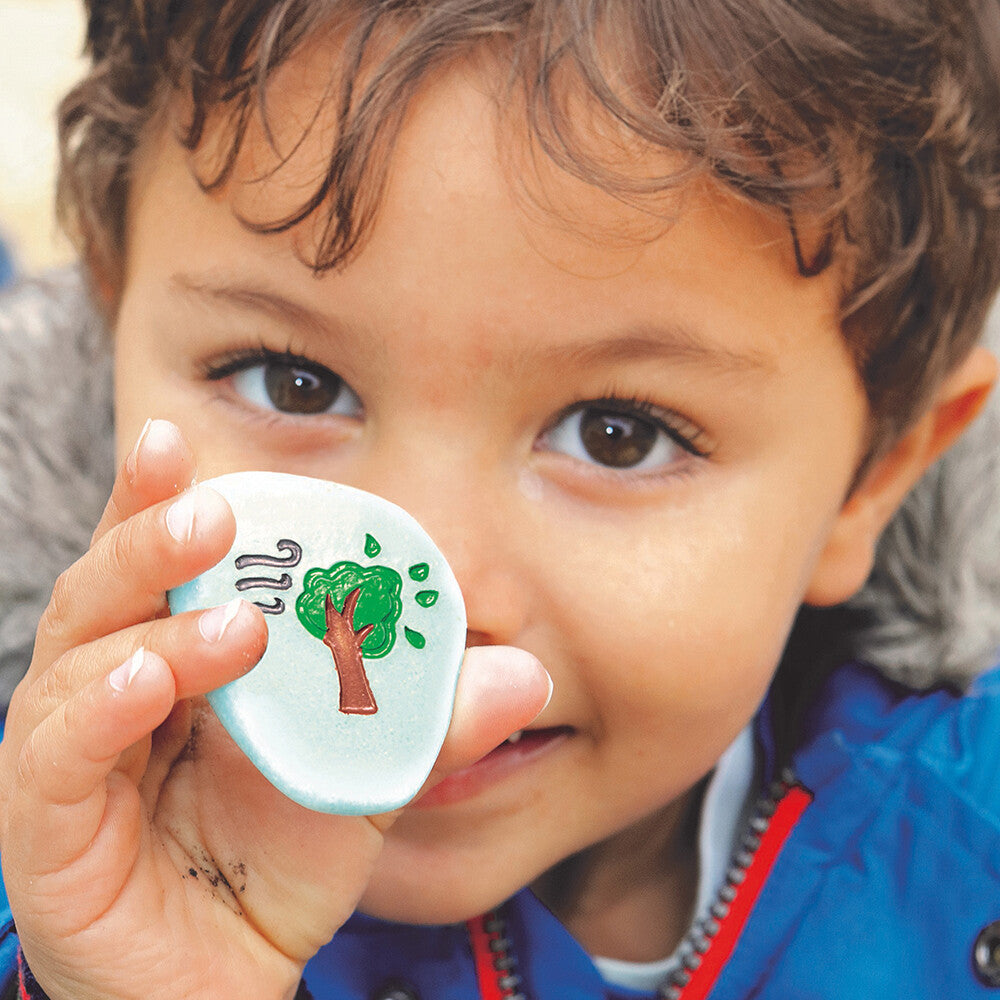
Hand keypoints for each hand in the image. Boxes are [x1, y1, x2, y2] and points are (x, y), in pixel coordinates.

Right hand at [0, 420, 549, 999]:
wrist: (235, 968)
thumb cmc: (281, 851)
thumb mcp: (365, 772)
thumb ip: (429, 720)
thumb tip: (526, 675)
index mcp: (178, 654)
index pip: (160, 561)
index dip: (161, 498)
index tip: (184, 440)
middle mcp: (112, 686)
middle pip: (108, 587)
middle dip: (152, 539)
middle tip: (214, 511)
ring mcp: (73, 754)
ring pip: (79, 657)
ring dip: (153, 623)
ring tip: (233, 624)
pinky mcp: (49, 829)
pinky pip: (59, 756)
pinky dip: (102, 711)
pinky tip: (148, 682)